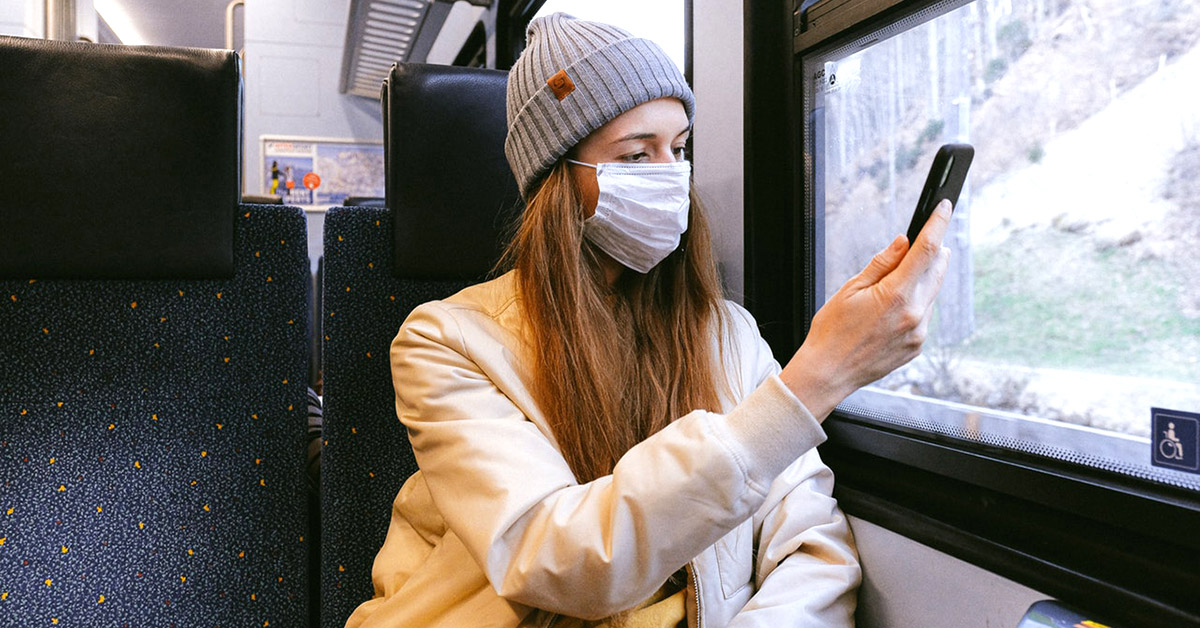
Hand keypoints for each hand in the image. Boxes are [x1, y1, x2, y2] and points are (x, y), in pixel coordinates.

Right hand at [780, 200, 953, 419]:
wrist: (829, 372)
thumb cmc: (832, 331)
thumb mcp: (850, 289)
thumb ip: (881, 264)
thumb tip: (903, 242)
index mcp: (896, 296)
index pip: (926, 250)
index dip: (937, 225)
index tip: (944, 208)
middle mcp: (915, 314)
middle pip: (937, 270)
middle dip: (934, 252)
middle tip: (925, 240)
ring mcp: (919, 333)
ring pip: (932, 293)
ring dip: (923, 279)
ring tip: (898, 280)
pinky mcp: (917, 346)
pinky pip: (924, 315)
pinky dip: (916, 302)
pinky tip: (894, 307)